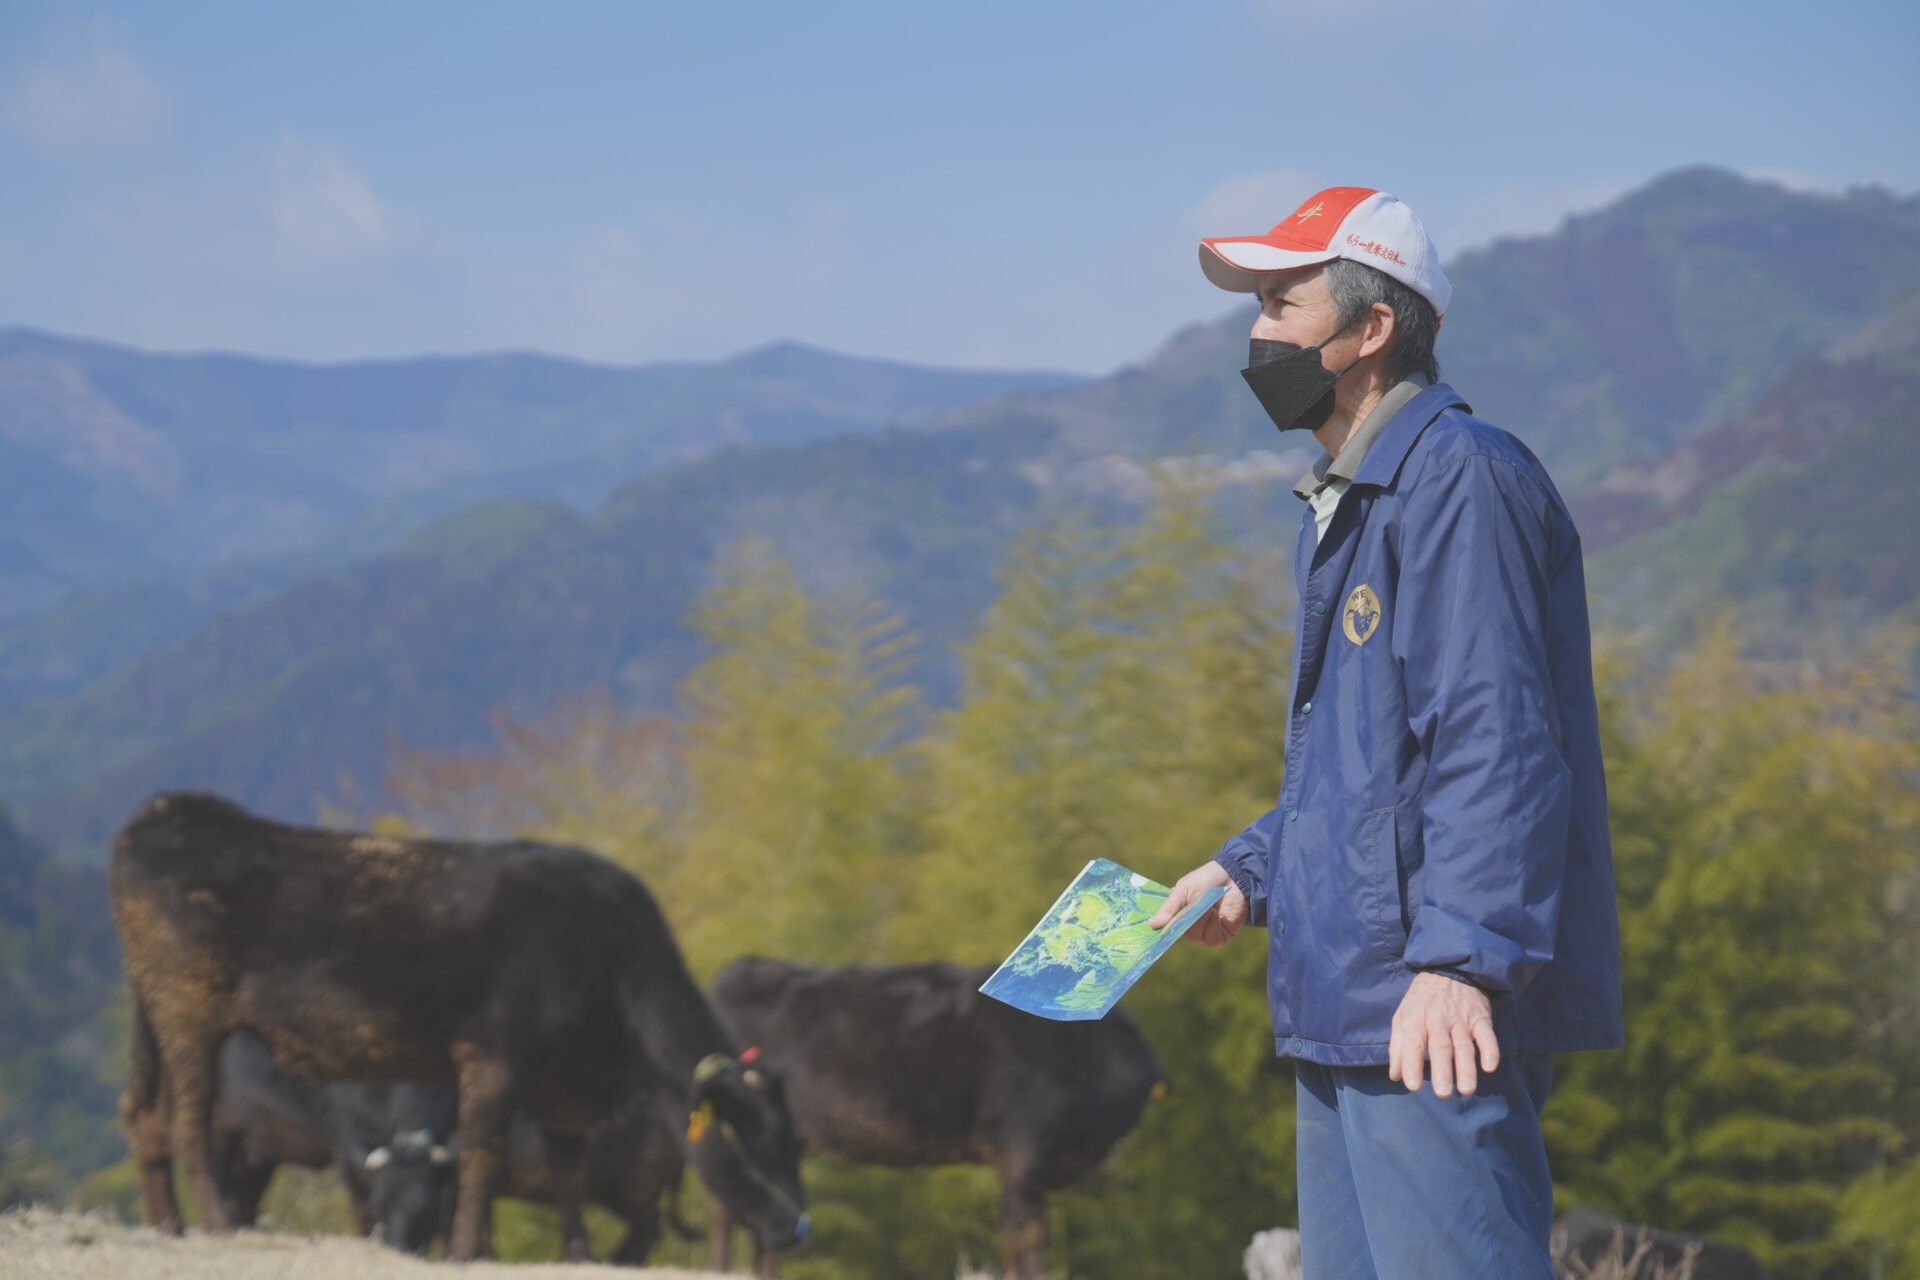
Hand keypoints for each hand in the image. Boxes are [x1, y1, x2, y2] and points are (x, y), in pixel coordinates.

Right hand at [1146, 860, 1246, 946]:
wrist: (1233, 875)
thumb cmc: (1206, 879)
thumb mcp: (1183, 890)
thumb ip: (1169, 908)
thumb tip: (1151, 924)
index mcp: (1179, 914)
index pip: (1167, 928)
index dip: (1163, 931)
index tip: (1157, 932)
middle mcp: (1192, 925)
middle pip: (1182, 934)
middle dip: (1187, 921)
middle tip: (1193, 907)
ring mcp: (1207, 931)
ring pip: (1196, 937)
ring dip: (1201, 922)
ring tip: (1208, 906)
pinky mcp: (1222, 935)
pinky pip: (1212, 940)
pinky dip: (1212, 927)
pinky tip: (1216, 914)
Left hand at [1388, 972, 1499, 1096]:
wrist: (1449, 970)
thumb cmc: (1422, 1001)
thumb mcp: (1403, 1016)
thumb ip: (1398, 1046)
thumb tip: (1395, 1076)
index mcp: (1416, 1019)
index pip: (1413, 1044)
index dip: (1412, 1064)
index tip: (1413, 1086)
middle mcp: (1438, 1020)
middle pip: (1440, 1047)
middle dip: (1442, 1071)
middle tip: (1443, 1094)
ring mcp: (1461, 1019)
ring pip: (1464, 1045)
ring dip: (1466, 1068)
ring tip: (1467, 1089)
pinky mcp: (1480, 1018)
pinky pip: (1487, 1035)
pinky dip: (1490, 1050)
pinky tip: (1490, 1067)